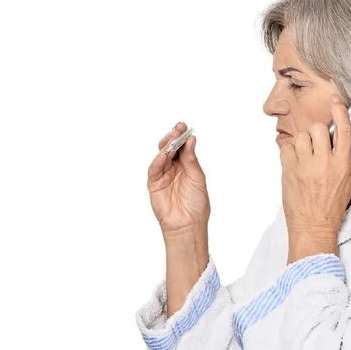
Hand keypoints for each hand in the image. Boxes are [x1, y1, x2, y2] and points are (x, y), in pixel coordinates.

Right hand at [147, 122, 210, 237]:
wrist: (188, 225)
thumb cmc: (196, 204)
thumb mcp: (197, 178)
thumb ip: (191, 160)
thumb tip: (191, 140)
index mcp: (186, 165)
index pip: (182, 147)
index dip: (182, 136)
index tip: (184, 126)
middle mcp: (173, 168)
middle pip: (170, 148)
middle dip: (173, 137)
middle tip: (178, 128)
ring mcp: (163, 175)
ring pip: (162, 156)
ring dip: (166, 146)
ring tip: (173, 137)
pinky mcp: (154, 184)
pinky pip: (154, 169)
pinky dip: (158, 161)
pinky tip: (164, 154)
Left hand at [280, 95, 350, 239]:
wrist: (312, 225)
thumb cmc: (332, 206)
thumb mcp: (350, 182)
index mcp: (342, 165)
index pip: (344, 131)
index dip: (340, 111)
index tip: (335, 100)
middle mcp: (324, 163)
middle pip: (319, 128)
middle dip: (316, 132)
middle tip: (315, 143)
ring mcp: (305, 167)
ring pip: (301, 136)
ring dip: (302, 141)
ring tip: (304, 155)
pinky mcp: (288, 171)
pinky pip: (286, 148)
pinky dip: (288, 151)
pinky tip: (294, 162)